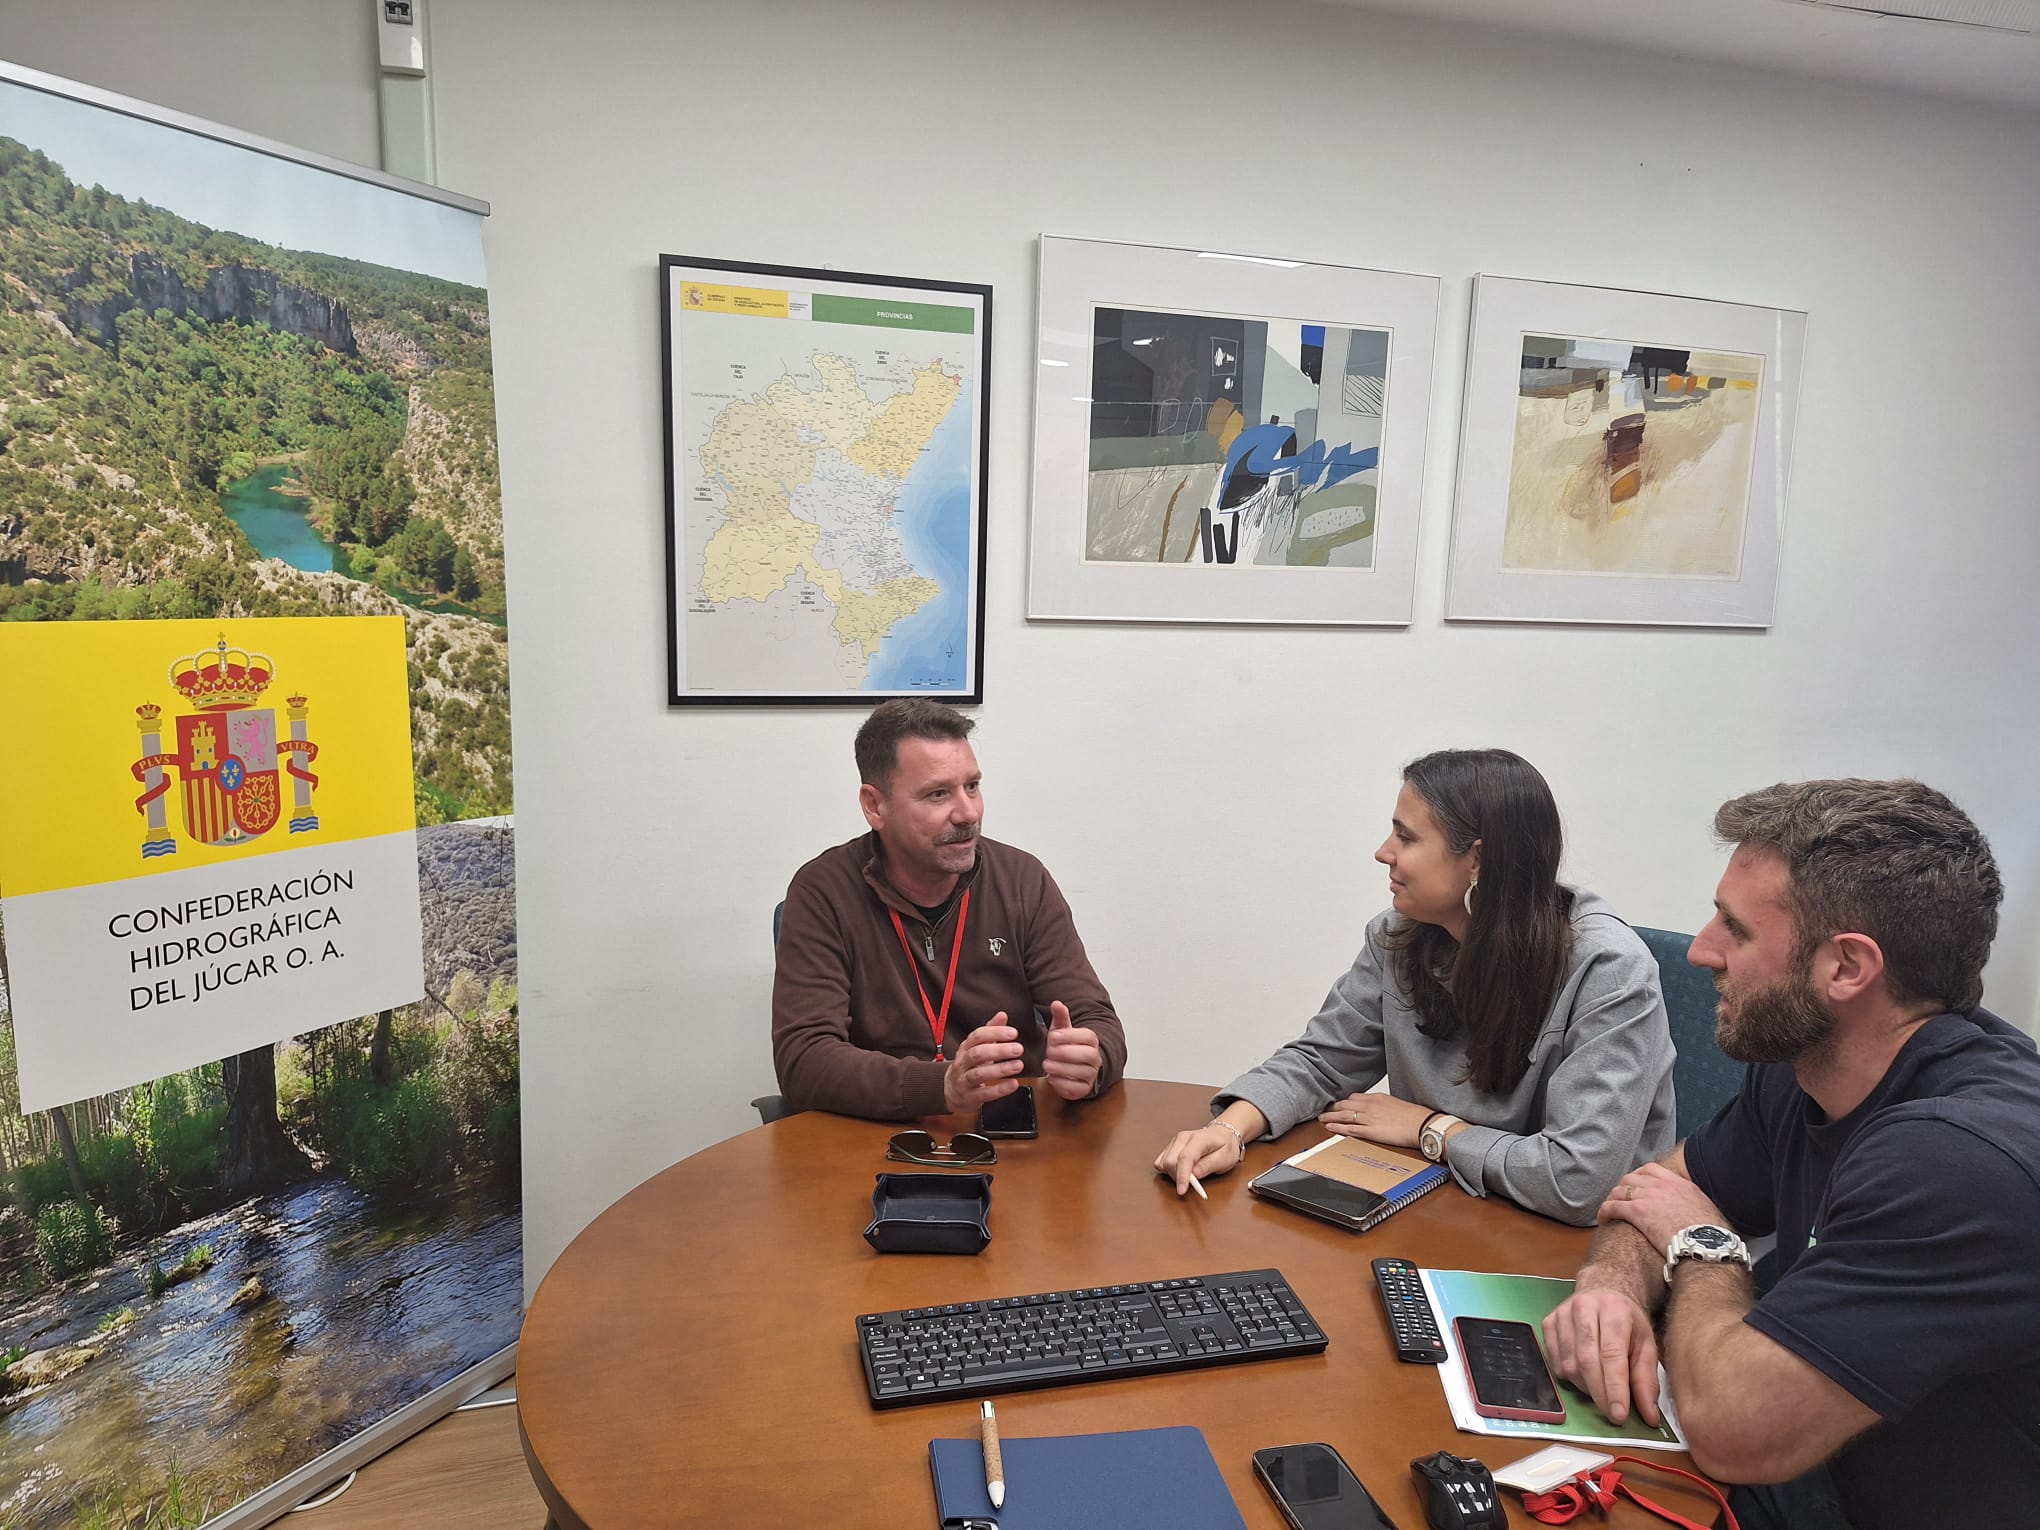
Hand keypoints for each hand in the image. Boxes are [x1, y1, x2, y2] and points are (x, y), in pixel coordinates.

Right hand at [942, 1017, 1022, 1113]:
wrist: (951, 1091)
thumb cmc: (968, 1066)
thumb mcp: (977, 1047)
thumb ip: (991, 1031)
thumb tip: (1002, 1015)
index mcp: (966, 1048)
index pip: (978, 1036)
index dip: (995, 1033)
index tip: (1013, 1033)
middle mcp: (963, 1063)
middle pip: (978, 1054)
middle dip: (999, 1050)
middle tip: (1018, 1049)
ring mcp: (964, 1080)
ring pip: (979, 1073)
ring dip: (1000, 1069)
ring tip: (1018, 1065)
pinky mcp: (970, 1097)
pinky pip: (984, 1093)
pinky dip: (999, 1089)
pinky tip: (1013, 1084)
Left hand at [1041, 1001, 1100, 1099]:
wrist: (1072, 1065)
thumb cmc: (1066, 1046)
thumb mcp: (1062, 1030)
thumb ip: (1060, 1017)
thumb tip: (1056, 1003)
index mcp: (1091, 1040)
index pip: (1087, 1036)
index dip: (1068, 1036)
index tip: (1053, 1036)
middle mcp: (1095, 1057)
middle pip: (1087, 1055)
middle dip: (1064, 1053)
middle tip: (1048, 1051)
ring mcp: (1091, 1074)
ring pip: (1082, 1072)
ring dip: (1061, 1068)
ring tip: (1047, 1064)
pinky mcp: (1084, 1089)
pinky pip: (1076, 1088)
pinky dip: (1061, 1083)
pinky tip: (1051, 1076)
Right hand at [1153, 1122, 1244, 1196]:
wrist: (1222, 1135)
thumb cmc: (1225, 1147)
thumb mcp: (1225, 1158)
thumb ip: (1209, 1165)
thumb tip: (1194, 1175)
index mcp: (1199, 1139)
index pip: (1185, 1157)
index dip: (1182, 1176)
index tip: (1182, 1191)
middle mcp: (1183, 1137)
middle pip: (1170, 1161)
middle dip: (1178, 1177)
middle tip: (1192, 1183)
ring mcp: (1175, 1141)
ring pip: (1163, 1162)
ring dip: (1172, 1174)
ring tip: (1189, 1175)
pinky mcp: (1170, 1146)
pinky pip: (1160, 1161)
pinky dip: (1168, 1170)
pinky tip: (1180, 1171)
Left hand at [1317, 1092, 1429, 1149]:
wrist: (1423, 1125)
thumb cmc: (1414, 1116)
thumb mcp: (1396, 1104)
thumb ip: (1383, 1105)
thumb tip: (1379, 1109)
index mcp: (1377, 1098)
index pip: (1354, 1097)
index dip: (1343, 1101)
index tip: (1337, 1104)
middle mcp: (1370, 1106)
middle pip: (1345, 1104)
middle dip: (1333, 1107)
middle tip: (1324, 1110)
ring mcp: (1369, 1118)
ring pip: (1343, 1115)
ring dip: (1330, 1117)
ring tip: (1321, 1118)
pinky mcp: (1371, 1131)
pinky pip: (1349, 1129)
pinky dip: (1337, 1127)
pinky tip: (1329, 1127)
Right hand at [1543, 1286, 1663, 1427]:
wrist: (1605, 1291)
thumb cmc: (1628, 1322)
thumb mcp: (1647, 1346)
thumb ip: (1647, 1380)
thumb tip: (1649, 1417)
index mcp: (1615, 1309)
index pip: (1612, 1354)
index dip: (1615, 1387)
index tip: (1619, 1415)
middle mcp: (1584, 1307)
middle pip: (1587, 1360)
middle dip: (1600, 1394)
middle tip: (1611, 1414)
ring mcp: (1562, 1314)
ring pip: (1569, 1364)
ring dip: (1586, 1388)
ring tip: (1602, 1390)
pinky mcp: (1548, 1323)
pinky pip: (1555, 1363)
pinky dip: (1571, 1378)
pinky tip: (1585, 1376)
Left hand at [1599, 1162, 1729, 1252]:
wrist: (1708, 1244)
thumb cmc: (1713, 1237)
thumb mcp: (1710, 1214)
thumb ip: (1699, 1209)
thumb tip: (1704, 1219)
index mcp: (1680, 1184)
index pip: (1653, 1169)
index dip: (1640, 1176)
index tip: (1636, 1184)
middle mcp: (1662, 1185)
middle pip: (1632, 1178)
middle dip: (1623, 1187)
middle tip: (1620, 1199)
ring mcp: (1648, 1196)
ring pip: (1619, 1190)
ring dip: (1612, 1199)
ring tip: (1609, 1210)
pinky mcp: (1637, 1211)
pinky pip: (1612, 1206)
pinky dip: (1604, 1211)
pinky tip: (1603, 1220)